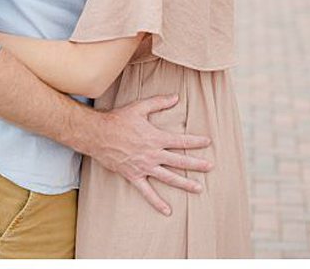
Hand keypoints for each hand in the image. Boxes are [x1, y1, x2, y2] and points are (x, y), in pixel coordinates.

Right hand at [87, 90, 212, 218]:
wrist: (98, 135)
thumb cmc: (119, 119)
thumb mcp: (140, 107)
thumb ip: (159, 102)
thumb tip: (176, 98)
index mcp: (155, 137)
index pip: (180, 140)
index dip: (194, 141)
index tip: (208, 142)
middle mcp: (152, 154)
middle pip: (178, 161)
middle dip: (196, 164)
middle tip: (210, 167)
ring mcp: (144, 167)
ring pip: (168, 177)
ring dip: (184, 183)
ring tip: (199, 188)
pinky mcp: (134, 176)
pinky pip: (147, 192)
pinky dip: (157, 202)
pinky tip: (167, 210)